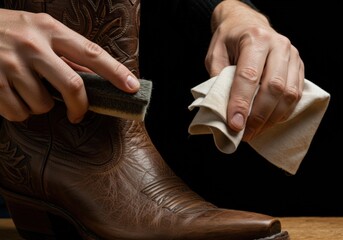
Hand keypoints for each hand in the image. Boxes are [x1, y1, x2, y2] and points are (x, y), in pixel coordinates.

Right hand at [0, 9, 139, 122]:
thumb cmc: (8, 31)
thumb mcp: (38, 31)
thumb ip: (65, 54)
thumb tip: (93, 77)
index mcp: (49, 29)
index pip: (92, 53)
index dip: (115, 72)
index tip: (132, 87)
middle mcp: (32, 45)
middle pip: (72, 85)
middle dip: (79, 106)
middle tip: (76, 114)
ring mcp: (11, 63)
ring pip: (42, 104)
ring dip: (40, 106)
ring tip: (27, 90)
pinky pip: (19, 112)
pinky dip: (20, 111)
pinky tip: (11, 95)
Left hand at [206, 0, 303, 140]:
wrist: (248, 23)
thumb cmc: (229, 39)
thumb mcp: (215, 54)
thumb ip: (218, 79)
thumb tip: (222, 110)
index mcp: (254, 39)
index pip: (249, 76)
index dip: (241, 103)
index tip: (234, 124)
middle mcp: (278, 45)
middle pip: (273, 87)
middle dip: (258, 116)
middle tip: (245, 133)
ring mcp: (292, 55)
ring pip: (289, 93)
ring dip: (271, 118)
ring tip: (256, 131)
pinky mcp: (299, 65)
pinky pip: (296, 94)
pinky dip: (283, 112)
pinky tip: (269, 121)